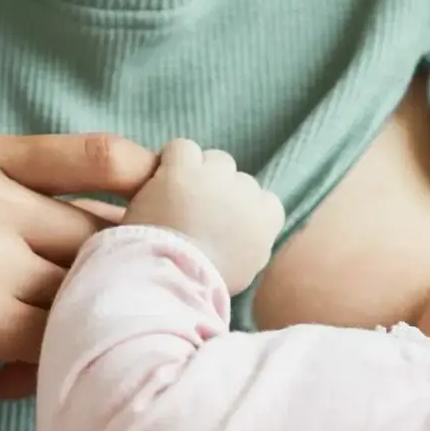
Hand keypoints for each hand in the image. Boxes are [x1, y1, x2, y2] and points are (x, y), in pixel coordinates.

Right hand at [0, 134, 154, 429]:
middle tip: (120, 310)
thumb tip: (140, 219)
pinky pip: (62, 335)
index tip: (176, 221)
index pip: (102, 155)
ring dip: (85, 324)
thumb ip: (30, 203)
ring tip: (51, 347)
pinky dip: (58, 358)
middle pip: (102, 234)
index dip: (153, 188)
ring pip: (87, 289)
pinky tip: (19, 375)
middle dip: (118, 278)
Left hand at [124, 139, 283, 294]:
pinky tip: (162, 179)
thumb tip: (250, 235)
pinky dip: (172, 160)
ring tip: (176, 196)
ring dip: (198, 172)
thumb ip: (253, 243)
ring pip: (214, 159)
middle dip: (219, 190)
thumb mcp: (246, 269)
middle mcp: (248, 193)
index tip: (223, 223)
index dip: (242, 207)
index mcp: (267, 220)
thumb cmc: (207, 283)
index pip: (264, 200)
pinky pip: (182, 148)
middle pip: (238, 178)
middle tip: (195, 211)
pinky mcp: (184, 169)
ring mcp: (216, 178)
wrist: (176, 276)